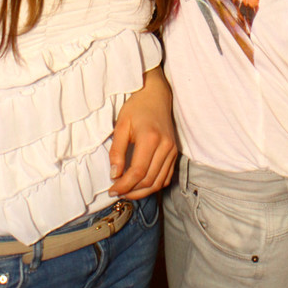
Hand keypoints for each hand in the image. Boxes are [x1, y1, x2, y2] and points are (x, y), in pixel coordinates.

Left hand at [109, 67, 176, 198]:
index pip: (137, 172)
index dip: (124, 185)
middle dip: (131, 191)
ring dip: (142, 192)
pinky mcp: (175, 152)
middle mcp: (165, 146)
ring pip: (158, 182)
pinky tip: (141, 185)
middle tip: (117, 192)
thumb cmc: (136, 107)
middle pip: (149, 180)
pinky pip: (166, 177)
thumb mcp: (121, 126)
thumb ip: (117, 151)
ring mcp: (172, 150)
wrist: (155, 95)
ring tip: (127, 192)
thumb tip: (115, 175)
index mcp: (150, 138)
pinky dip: (153, 185)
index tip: (112, 189)